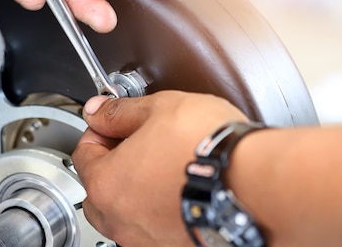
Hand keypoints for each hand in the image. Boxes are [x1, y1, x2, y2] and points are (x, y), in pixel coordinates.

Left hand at [71, 91, 248, 246]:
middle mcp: (121, 220)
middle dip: (113, 162)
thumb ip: (120, 111)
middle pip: (100, 187)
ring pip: (126, 212)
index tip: (113, 121)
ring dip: (135, 188)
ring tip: (165, 164)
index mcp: (106, 184)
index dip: (99, 129)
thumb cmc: (210, 149)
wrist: (258, 185)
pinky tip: (180, 188)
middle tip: (139, 142)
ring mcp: (147, 240)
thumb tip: (99, 110)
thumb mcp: (159, 109)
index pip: (83, 153)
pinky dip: (158, 209)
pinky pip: (153, 227)